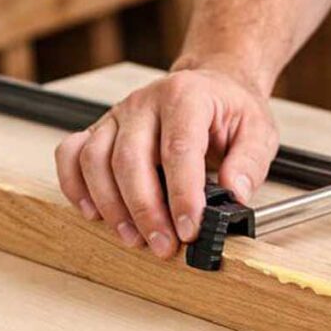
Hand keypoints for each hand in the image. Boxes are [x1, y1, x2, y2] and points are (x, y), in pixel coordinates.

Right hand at [54, 63, 277, 257]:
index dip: (182, 195)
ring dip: (111, 206)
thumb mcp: (258, 131)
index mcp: (186, 97)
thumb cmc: (231, 109)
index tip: (190, 228)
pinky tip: (94, 213)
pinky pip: (72, 154)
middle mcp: (145, 102)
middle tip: (164, 246)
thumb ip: (248, 164)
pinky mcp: (102, 130)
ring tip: (134, 238)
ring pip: (96, 160)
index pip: (178, 149)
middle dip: (146, 210)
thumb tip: (235, 195)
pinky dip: (75, 186)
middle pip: (130, 159)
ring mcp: (118, 115)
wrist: (212, 84)